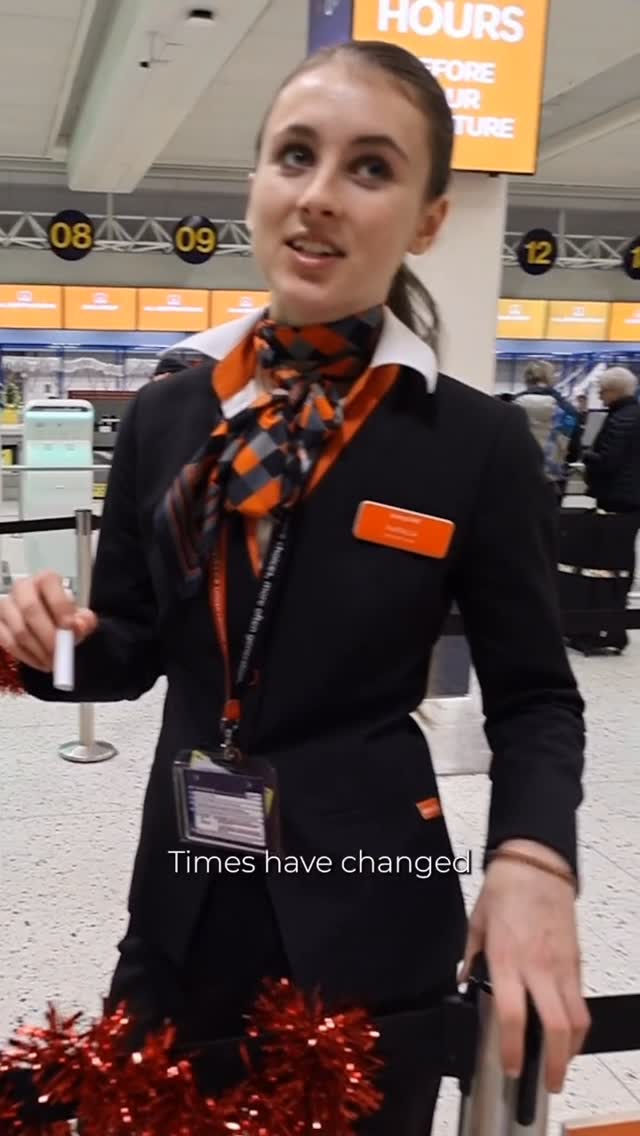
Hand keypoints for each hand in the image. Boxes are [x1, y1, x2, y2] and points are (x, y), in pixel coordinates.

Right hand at [0, 571, 96, 671]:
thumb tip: (78, 626)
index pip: (49, 583)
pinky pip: (8, 643)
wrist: (47, 623)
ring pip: (19, 630)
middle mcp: (22, 587)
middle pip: (30, 609)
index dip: (60, 605)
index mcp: (45, 580)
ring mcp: (6, 605)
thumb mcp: (79, 617)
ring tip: (52, 662)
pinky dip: (26, 657)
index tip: (70, 627)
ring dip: (38, 651)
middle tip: (59, 652)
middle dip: (47, 635)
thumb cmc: (62, 617)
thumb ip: (84, 620)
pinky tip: (39, 662)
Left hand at [460, 839, 589, 1093]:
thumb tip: (464, 981)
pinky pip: (581, 1001)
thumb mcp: (476, 924)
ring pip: (576, 1019)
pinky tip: (566, 1032)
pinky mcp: (576, 961)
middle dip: (553, 1063)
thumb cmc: (505, 889)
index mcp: (507, 959)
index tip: (509, 1065)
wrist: (536, 864)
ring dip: (570, 1049)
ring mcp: (561, 966)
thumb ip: (471, 958)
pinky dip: (577, 1024)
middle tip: (545, 1081)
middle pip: (556, 1028)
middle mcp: (538, 967)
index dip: (512, 1047)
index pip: (513, 1015)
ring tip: (558, 1064)